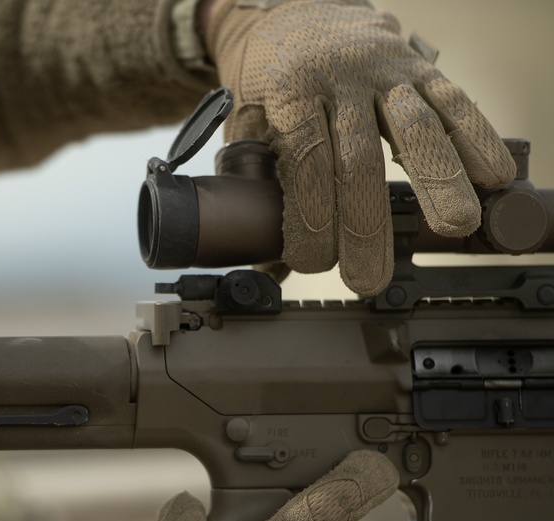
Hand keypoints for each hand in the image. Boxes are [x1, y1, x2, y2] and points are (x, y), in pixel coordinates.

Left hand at [203, 0, 515, 295]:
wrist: (292, 12)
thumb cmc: (268, 77)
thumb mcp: (246, 124)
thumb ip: (257, 188)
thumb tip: (270, 262)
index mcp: (289, 90)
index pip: (305, 163)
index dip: (311, 219)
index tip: (313, 262)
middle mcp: (339, 77)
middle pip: (358, 158)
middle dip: (365, 226)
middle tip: (368, 276)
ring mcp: (383, 69)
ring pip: (415, 127)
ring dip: (439, 181)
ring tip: (454, 226)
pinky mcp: (416, 65)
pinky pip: (452, 101)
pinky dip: (476, 138)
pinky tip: (491, 175)